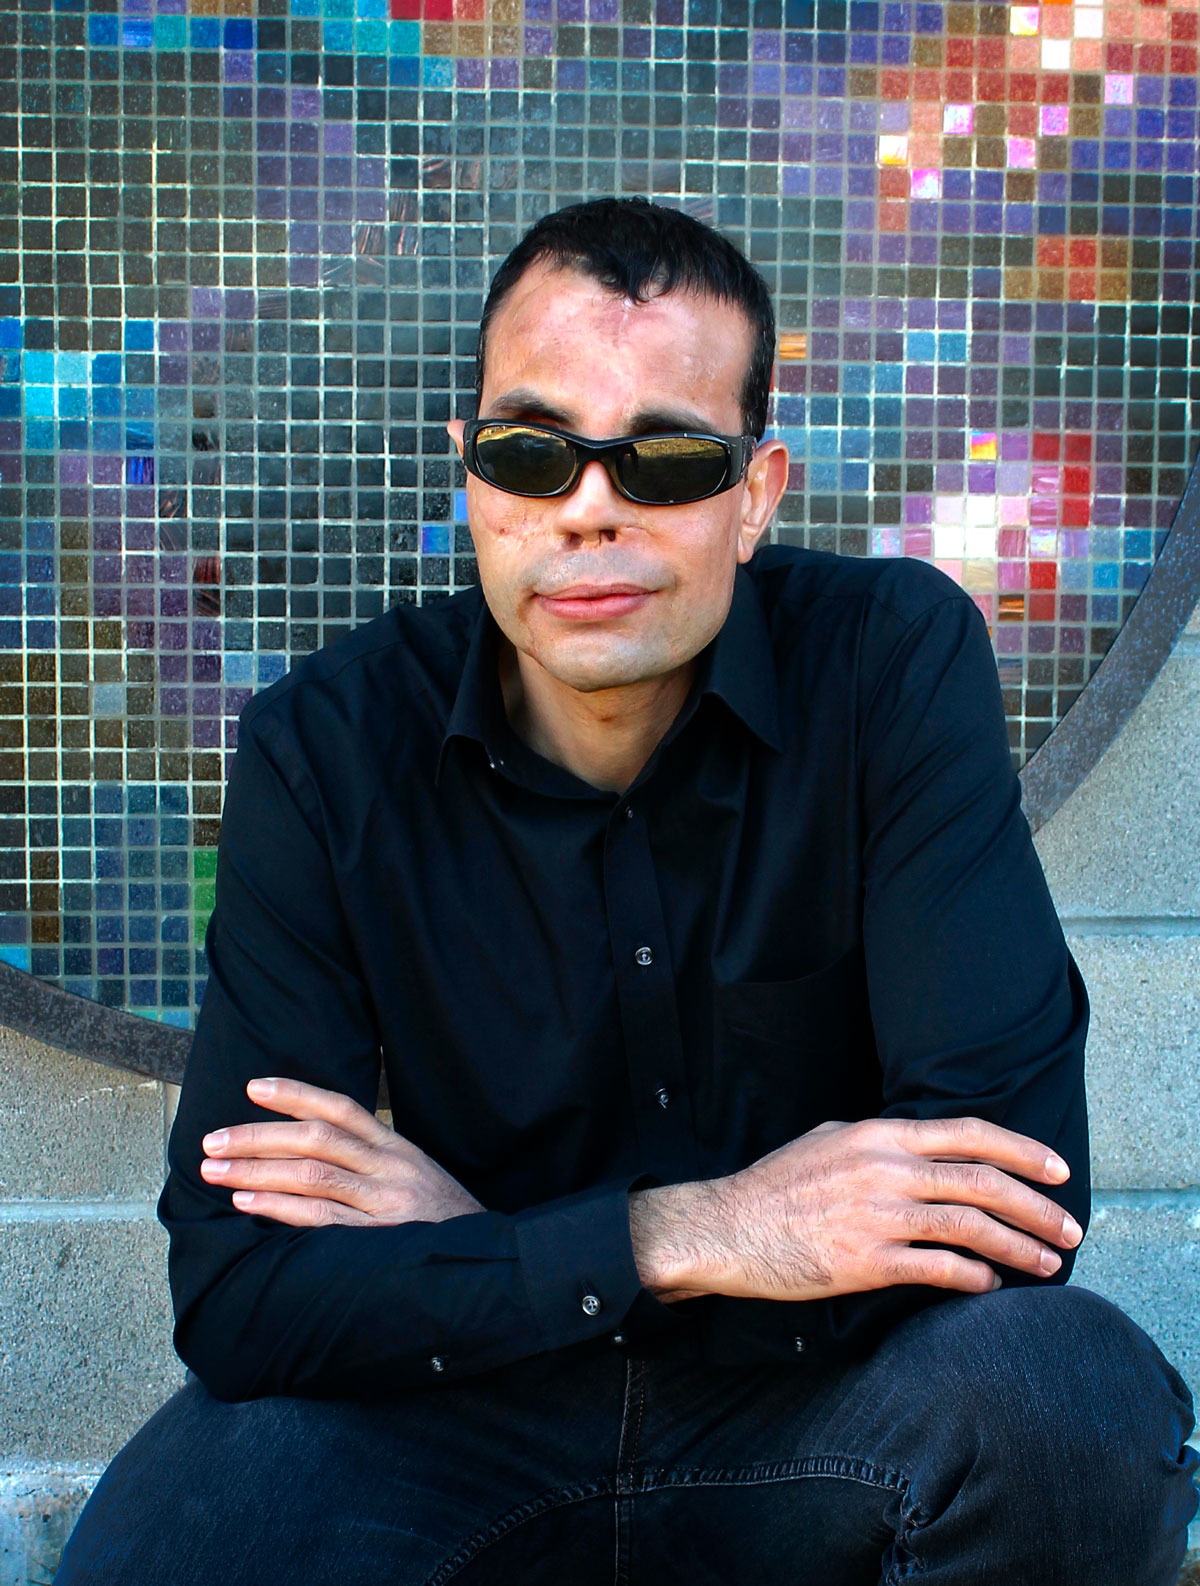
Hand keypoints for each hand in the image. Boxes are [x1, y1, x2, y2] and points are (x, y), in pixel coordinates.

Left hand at [199, 1077, 485, 1227]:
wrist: (487, 1262)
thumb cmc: (438, 1221)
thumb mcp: (413, 1177)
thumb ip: (370, 1161)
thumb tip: (306, 1149)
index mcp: (396, 1148)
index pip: (341, 1108)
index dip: (296, 1094)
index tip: (253, 1087)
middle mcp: (390, 1167)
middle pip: (316, 1138)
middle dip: (259, 1136)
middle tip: (213, 1140)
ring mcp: (385, 1203)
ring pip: (312, 1174)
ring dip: (257, 1169)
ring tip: (216, 1170)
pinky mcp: (379, 1239)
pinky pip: (321, 1218)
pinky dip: (279, 1206)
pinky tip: (247, 1201)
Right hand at [629, 1115, 1082, 1302]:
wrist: (727, 1226)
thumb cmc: (776, 1185)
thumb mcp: (829, 1140)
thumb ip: (879, 1141)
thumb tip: (920, 1147)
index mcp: (880, 1135)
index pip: (969, 1135)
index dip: (1022, 1151)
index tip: (1059, 1171)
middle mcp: (885, 1170)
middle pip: (982, 1183)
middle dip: (1036, 1208)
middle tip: (1070, 1229)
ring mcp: (877, 1216)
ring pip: (970, 1228)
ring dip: (1019, 1249)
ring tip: (1049, 1265)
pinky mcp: (865, 1262)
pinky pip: (937, 1269)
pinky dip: (974, 1277)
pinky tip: (990, 1285)